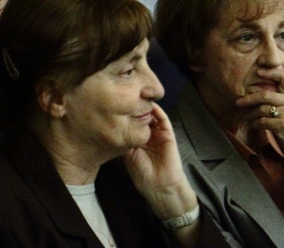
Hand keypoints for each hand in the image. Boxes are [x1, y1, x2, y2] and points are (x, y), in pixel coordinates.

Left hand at [124, 104, 197, 220]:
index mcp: (136, 141)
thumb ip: (124, 140)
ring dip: (145, 107)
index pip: (130, 123)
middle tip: (126, 97)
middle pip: (141, 117)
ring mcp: (158, 134)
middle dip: (134, 108)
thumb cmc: (142, 174)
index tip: (115, 105)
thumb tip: (115, 124)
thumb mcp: (127, 155)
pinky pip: (163, 120)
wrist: (160, 186)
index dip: (124, 115)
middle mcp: (147, 135)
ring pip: (151, 116)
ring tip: (137, 98)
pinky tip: (149, 105)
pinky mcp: (168, 134)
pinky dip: (157, 111)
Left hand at [235, 68, 283, 166]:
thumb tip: (260, 89)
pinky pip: (262, 121)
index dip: (270, 72)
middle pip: (265, 95)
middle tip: (238, 102)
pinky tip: (253, 125)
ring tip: (244, 117)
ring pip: (262, 109)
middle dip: (249, 98)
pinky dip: (255, 123)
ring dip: (250, 114)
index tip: (258, 71)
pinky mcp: (283, 126)